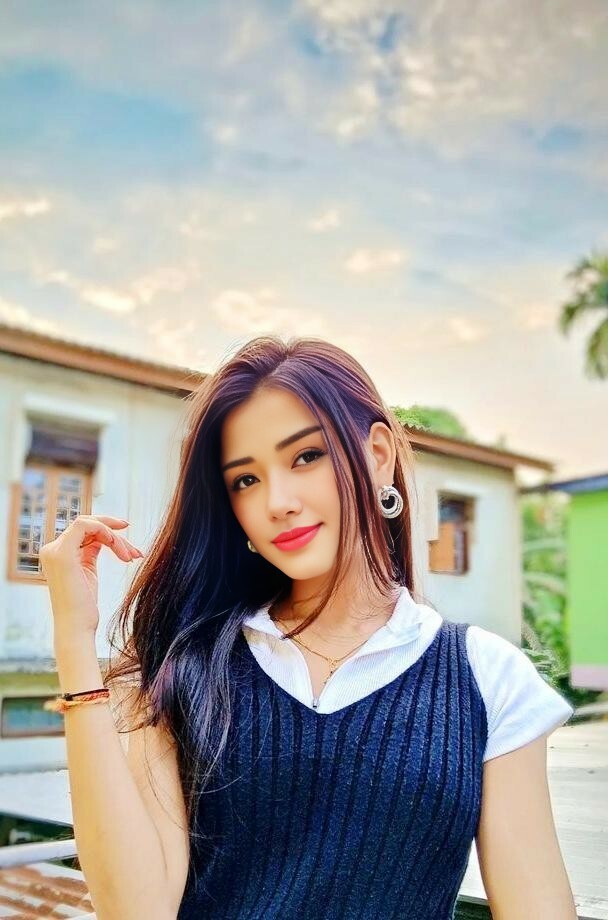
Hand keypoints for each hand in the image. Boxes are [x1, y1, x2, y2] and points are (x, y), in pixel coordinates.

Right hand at [40, 515, 143, 642]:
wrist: (77, 628)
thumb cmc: (85, 607)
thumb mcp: (89, 572)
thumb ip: (91, 552)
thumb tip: (105, 537)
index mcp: (58, 554)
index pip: (83, 531)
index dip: (106, 530)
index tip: (128, 539)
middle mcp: (52, 549)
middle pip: (87, 525)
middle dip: (114, 531)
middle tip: (135, 548)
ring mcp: (55, 550)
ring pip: (89, 524)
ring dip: (115, 537)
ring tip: (131, 557)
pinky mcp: (62, 553)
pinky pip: (85, 526)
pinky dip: (106, 532)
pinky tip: (120, 549)